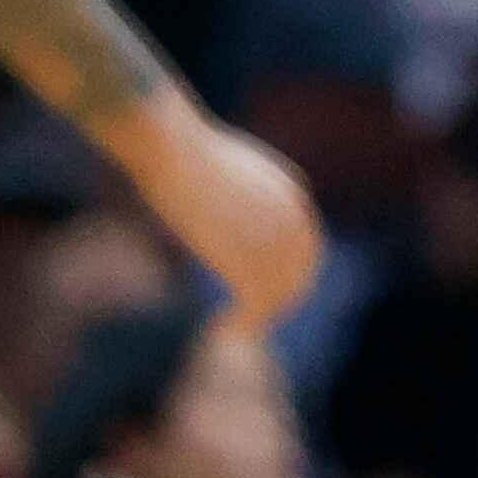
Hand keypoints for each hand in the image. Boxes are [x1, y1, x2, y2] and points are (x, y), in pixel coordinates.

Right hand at [140, 115, 324, 329]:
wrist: (171, 147)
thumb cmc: (180, 149)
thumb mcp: (218, 166)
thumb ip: (234, 189)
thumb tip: (219, 201)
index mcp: (292, 191)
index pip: (306, 245)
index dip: (289, 273)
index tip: (264, 291)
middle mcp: (294, 218)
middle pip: (300, 274)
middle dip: (279, 300)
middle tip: (249, 319)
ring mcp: (275, 242)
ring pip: (282, 294)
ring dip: (259, 317)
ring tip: (232, 329)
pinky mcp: (251, 262)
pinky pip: (258, 306)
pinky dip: (243, 325)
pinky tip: (221, 331)